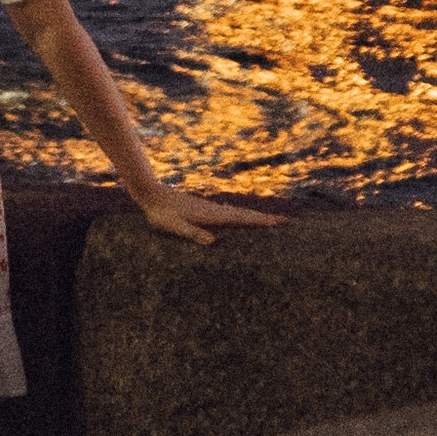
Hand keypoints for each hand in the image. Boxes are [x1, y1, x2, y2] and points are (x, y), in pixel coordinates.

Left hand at [129, 183, 279, 245]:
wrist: (150, 193)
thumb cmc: (161, 213)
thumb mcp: (175, 227)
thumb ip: (192, 233)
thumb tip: (213, 242)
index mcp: (211, 216)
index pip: (241, 219)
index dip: (260, 221)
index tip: (279, 222)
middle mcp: (214, 211)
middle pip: (244, 215)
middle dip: (265, 218)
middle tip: (286, 221)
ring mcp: (209, 209)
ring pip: (237, 214)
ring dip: (254, 217)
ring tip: (270, 221)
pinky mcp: (203, 210)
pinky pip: (228, 214)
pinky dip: (240, 217)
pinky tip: (240, 219)